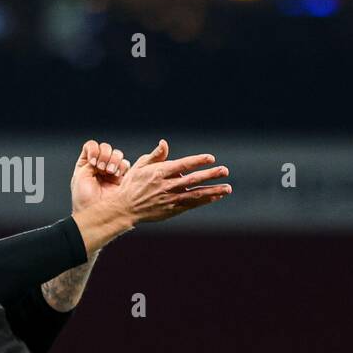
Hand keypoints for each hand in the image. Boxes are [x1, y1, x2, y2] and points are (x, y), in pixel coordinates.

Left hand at [70, 139, 130, 212]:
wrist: (95, 214)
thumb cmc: (83, 199)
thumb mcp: (80, 176)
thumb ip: (89, 160)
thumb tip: (99, 153)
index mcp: (86, 164)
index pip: (92, 146)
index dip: (94, 150)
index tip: (93, 161)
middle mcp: (99, 166)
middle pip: (105, 148)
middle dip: (104, 155)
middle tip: (101, 168)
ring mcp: (111, 171)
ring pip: (116, 154)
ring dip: (113, 160)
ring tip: (109, 172)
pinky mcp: (122, 178)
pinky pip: (125, 164)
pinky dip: (121, 166)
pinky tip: (116, 175)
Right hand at [114, 138, 230, 223]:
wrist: (124, 208)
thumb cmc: (133, 183)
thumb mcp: (141, 166)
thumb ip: (156, 156)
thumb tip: (164, 142)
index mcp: (158, 172)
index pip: (182, 165)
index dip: (197, 161)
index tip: (211, 158)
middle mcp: (166, 186)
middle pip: (192, 180)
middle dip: (209, 175)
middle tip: (225, 170)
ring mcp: (169, 199)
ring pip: (195, 194)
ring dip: (212, 191)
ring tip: (228, 188)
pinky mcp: (172, 210)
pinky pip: (191, 204)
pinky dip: (204, 201)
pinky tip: (216, 196)